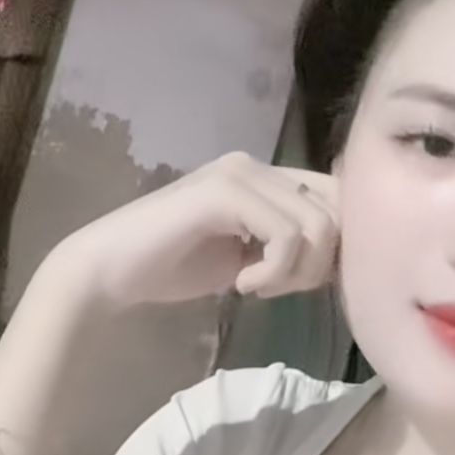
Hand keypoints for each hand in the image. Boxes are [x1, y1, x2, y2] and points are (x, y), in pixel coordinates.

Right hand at [52, 151, 338, 309]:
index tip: (296, 282)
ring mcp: (241, 173)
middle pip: (337, 213)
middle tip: (275, 289)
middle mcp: (257, 165)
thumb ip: (289, 248)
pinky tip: (243, 285)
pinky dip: (274, 272)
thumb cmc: (173, 267)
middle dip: (318, 266)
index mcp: (266, 177)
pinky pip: (286, 235)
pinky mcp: (225, 192)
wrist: (112, 270)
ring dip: (295, 271)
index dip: (335, 248)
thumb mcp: (250, 258)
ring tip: (256, 287)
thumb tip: (342, 259)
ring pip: (318, 225)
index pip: (337, 199)